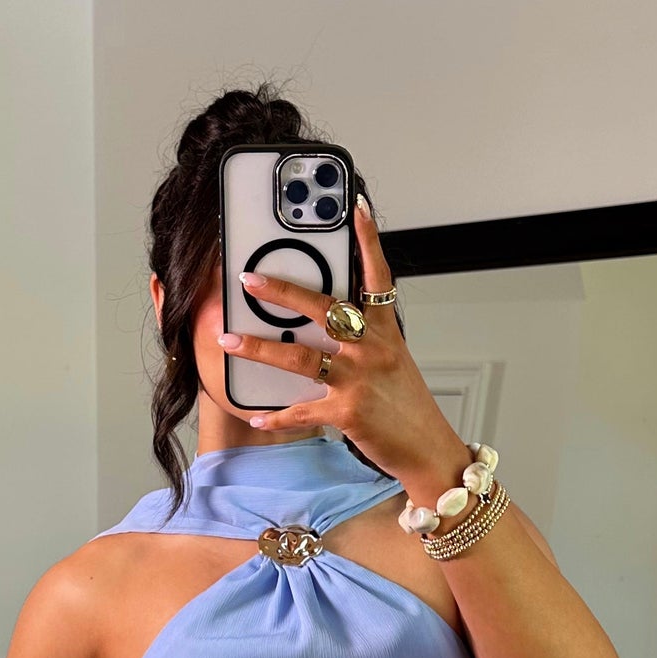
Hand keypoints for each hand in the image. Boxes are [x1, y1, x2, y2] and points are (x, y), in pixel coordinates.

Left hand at [217, 195, 471, 499]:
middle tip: (248, 280)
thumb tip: (331, 324)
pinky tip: (256, 418)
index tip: (355, 208)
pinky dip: (277, 417)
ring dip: (259, 348)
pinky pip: (302, 411)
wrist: (427, 449)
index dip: (368, 241)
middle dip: (282, 292)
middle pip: (323, 309)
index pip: (378, 277)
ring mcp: (359, 380)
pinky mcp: (348, 412)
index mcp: (386, 332)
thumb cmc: (408, 408)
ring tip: (229, 339)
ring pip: (300, 357)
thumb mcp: (394, 362)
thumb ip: (366, 340)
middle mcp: (372, 349)